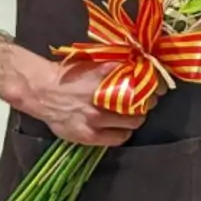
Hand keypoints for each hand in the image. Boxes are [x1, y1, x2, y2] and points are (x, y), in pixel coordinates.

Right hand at [19, 53, 161, 146]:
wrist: (42, 91)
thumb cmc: (70, 74)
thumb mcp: (94, 62)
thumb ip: (117, 64)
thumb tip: (141, 65)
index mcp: (106, 74)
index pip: (142, 79)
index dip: (154, 84)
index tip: (158, 85)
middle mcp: (103, 96)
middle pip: (141, 102)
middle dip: (146, 101)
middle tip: (145, 100)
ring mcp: (96, 118)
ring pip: (133, 122)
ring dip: (137, 117)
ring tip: (132, 114)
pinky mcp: (89, 136)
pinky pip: (119, 138)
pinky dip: (124, 132)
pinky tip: (120, 127)